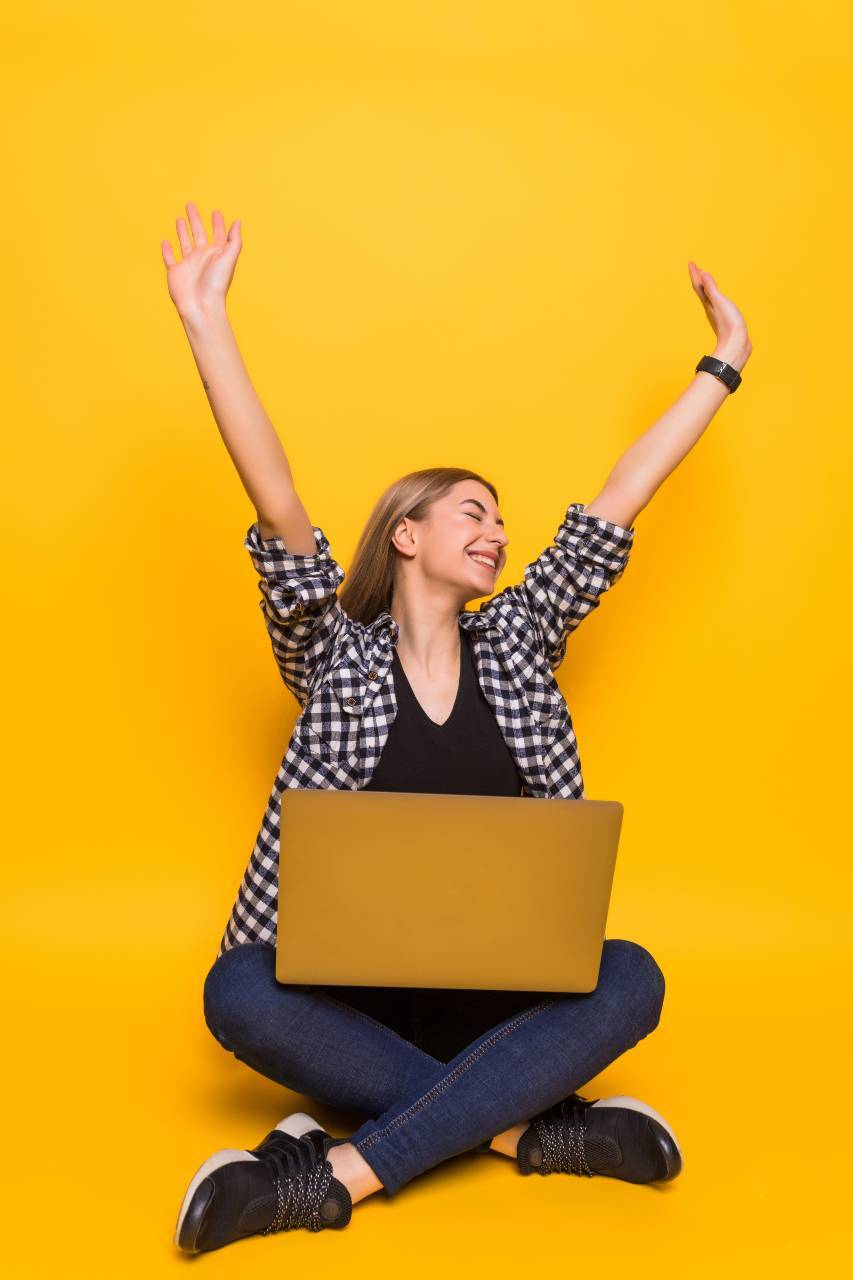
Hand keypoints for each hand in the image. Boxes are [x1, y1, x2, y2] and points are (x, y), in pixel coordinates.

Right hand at [161, 202, 241, 319]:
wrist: (201, 306)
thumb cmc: (216, 284)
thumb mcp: (229, 258)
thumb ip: (234, 240)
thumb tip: (237, 221)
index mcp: (216, 254)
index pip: (218, 235)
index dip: (217, 224)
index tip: (215, 212)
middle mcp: (202, 258)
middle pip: (198, 234)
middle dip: (195, 220)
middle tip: (190, 205)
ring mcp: (188, 265)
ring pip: (184, 242)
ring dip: (182, 231)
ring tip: (180, 218)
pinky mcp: (175, 272)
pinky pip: (169, 258)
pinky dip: (167, 250)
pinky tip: (165, 241)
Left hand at [687, 261, 751, 369]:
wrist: (736, 347)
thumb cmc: (729, 325)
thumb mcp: (720, 302)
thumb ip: (711, 289)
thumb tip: (703, 274)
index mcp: (708, 303)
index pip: (699, 285)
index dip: (695, 273)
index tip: (691, 263)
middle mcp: (710, 308)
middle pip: (702, 290)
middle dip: (699, 278)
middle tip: (696, 268)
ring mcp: (717, 314)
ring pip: (708, 297)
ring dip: (705, 287)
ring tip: (705, 280)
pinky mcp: (724, 320)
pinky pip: (716, 304)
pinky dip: (714, 296)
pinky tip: (718, 299)